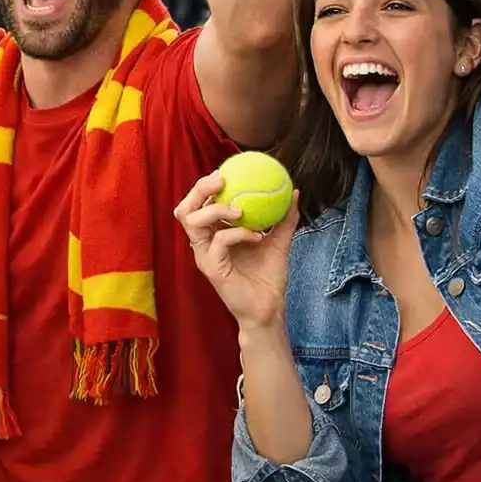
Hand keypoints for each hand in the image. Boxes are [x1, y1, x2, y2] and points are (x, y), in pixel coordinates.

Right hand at [175, 172, 297, 329]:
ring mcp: (204, 255)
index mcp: (213, 233)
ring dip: (216, 209)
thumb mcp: (279, 241)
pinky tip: (257, 235)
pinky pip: (218, 242)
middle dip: (199, 190)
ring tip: (239, 209)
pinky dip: (237, 233)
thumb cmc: (268, 278)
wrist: (269, 309)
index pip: (198, 204)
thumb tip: (295, 192)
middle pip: (185, 209)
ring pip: (192, 222)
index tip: (224, 172)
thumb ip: (284, 218)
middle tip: (221, 180)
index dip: (204, 186)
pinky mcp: (211, 268)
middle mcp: (203, 242)